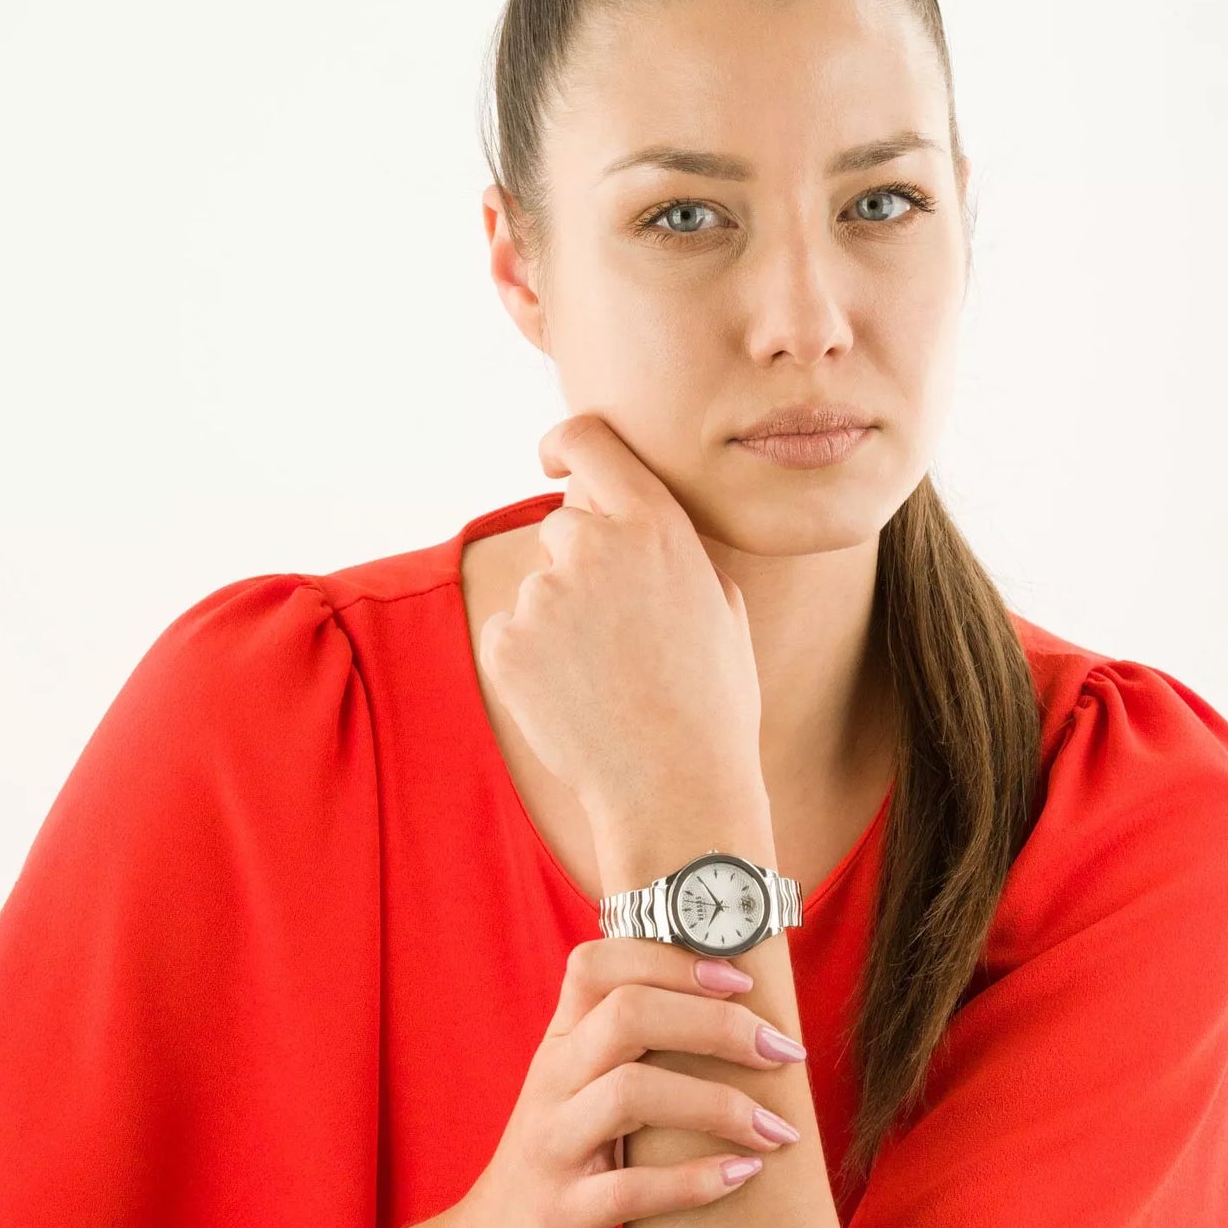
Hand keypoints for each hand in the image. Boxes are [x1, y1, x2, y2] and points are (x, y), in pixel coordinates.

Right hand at [444, 935, 804, 1227]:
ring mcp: (553, 1146)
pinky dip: (694, 1182)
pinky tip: (745, 1176)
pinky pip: (630, 1190)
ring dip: (720, 1104)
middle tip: (783, 1050)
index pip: (599, 962)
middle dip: (718, 1025)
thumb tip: (736, 1000)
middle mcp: (552, 1080)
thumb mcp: (583, 1085)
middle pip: (629, 1015)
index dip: (673, 959)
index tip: (742, 981)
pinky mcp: (564, 1214)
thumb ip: (632, 1041)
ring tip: (778, 1128)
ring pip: (632, 1093)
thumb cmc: (566, 1159)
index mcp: (561, 1040)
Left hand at [475, 413, 762, 821]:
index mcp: (657, 527)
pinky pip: (509, 635)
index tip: (556, 460)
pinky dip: (531, 664)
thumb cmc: (712, 703)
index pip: (590, 441)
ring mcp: (545, 595)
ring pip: (539, 590)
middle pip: (563, 524)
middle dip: (579, 564)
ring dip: (560, 623)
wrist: (675, 787)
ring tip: (606, 680)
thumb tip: (625, 517)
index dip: (566, 445)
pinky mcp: (507, 643)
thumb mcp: (720, 605)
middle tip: (616, 633)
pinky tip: (574, 700)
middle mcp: (596, 547)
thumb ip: (669, 547)